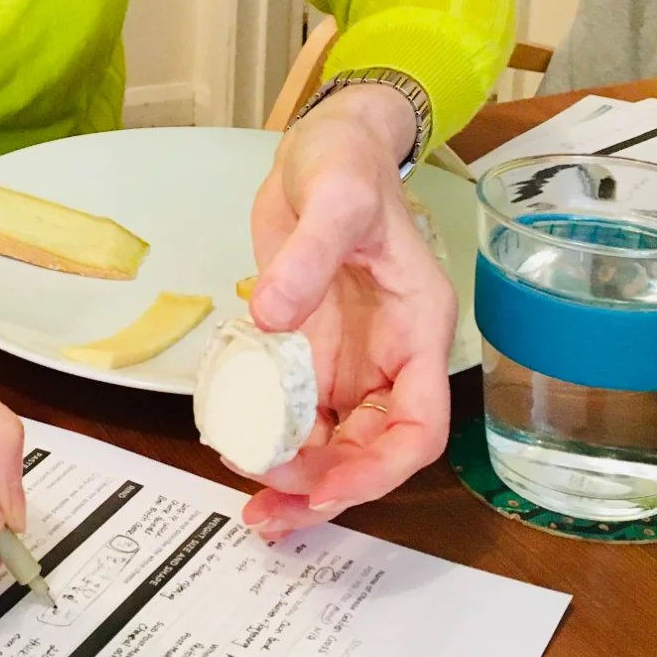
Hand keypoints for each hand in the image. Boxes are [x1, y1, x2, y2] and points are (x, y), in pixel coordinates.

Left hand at [239, 84, 454, 537]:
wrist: (323, 143)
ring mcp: (350, 357)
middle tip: (268, 513)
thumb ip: (306, 257)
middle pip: (373, 450)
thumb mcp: (334, 198)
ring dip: (298, 481)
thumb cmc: (346, 164)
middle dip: (327, 488)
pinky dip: (273, 441)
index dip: (377, 468)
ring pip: (334, 442)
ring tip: (252, 511)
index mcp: (417, 328)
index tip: (324, 487)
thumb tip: (270, 316)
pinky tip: (238, 454)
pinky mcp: (311, 349)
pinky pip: (297, 412)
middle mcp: (389, 355)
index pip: (418, 426)